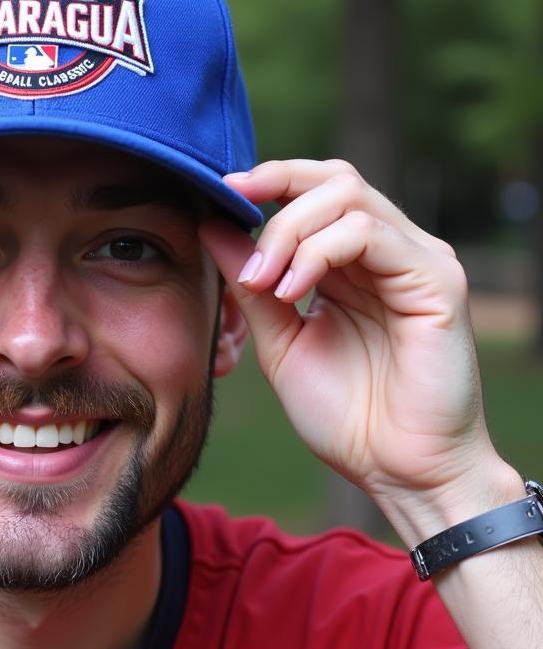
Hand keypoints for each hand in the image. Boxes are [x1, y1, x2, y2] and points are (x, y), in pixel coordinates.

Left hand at [200, 159, 520, 540]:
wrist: (396, 470)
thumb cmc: (346, 414)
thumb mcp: (280, 342)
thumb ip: (251, 285)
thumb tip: (211, 225)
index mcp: (356, 263)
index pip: (318, 189)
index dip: (270, 178)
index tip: (221, 193)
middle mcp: (391, 252)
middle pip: (334, 178)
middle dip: (275, 199)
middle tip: (242, 257)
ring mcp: (417, 261)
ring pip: (349, 197)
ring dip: (289, 233)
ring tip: (262, 284)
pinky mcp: (437, 281)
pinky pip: (371, 235)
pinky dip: (318, 254)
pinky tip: (290, 292)